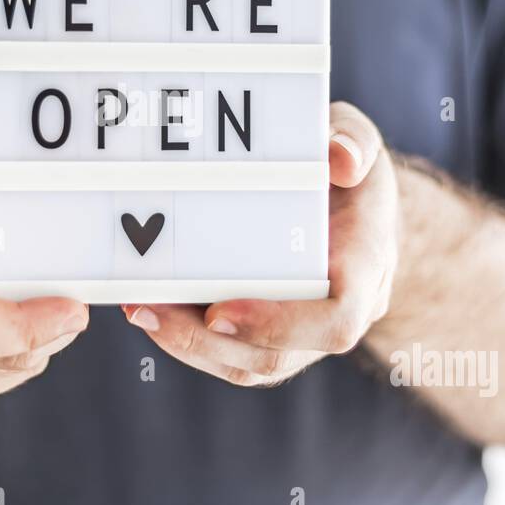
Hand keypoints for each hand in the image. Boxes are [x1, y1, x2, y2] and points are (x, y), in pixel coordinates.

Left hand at [121, 101, 398, 385]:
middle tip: (148, 308)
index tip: (219, 310)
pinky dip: (188, 339)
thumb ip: (355, 142)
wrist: (357, 209)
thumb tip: (340, 160)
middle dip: (207, 340)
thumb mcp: (359, 140)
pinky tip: (150, 308)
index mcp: (365, 270)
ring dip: (188, 345)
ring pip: (247, 364)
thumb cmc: (349, 170)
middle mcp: (339, 315)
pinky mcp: (271, 336)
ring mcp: (304, 335)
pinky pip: (232, 353)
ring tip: (139, 308)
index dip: (278, 324)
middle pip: (275, 356)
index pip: (335, 321)